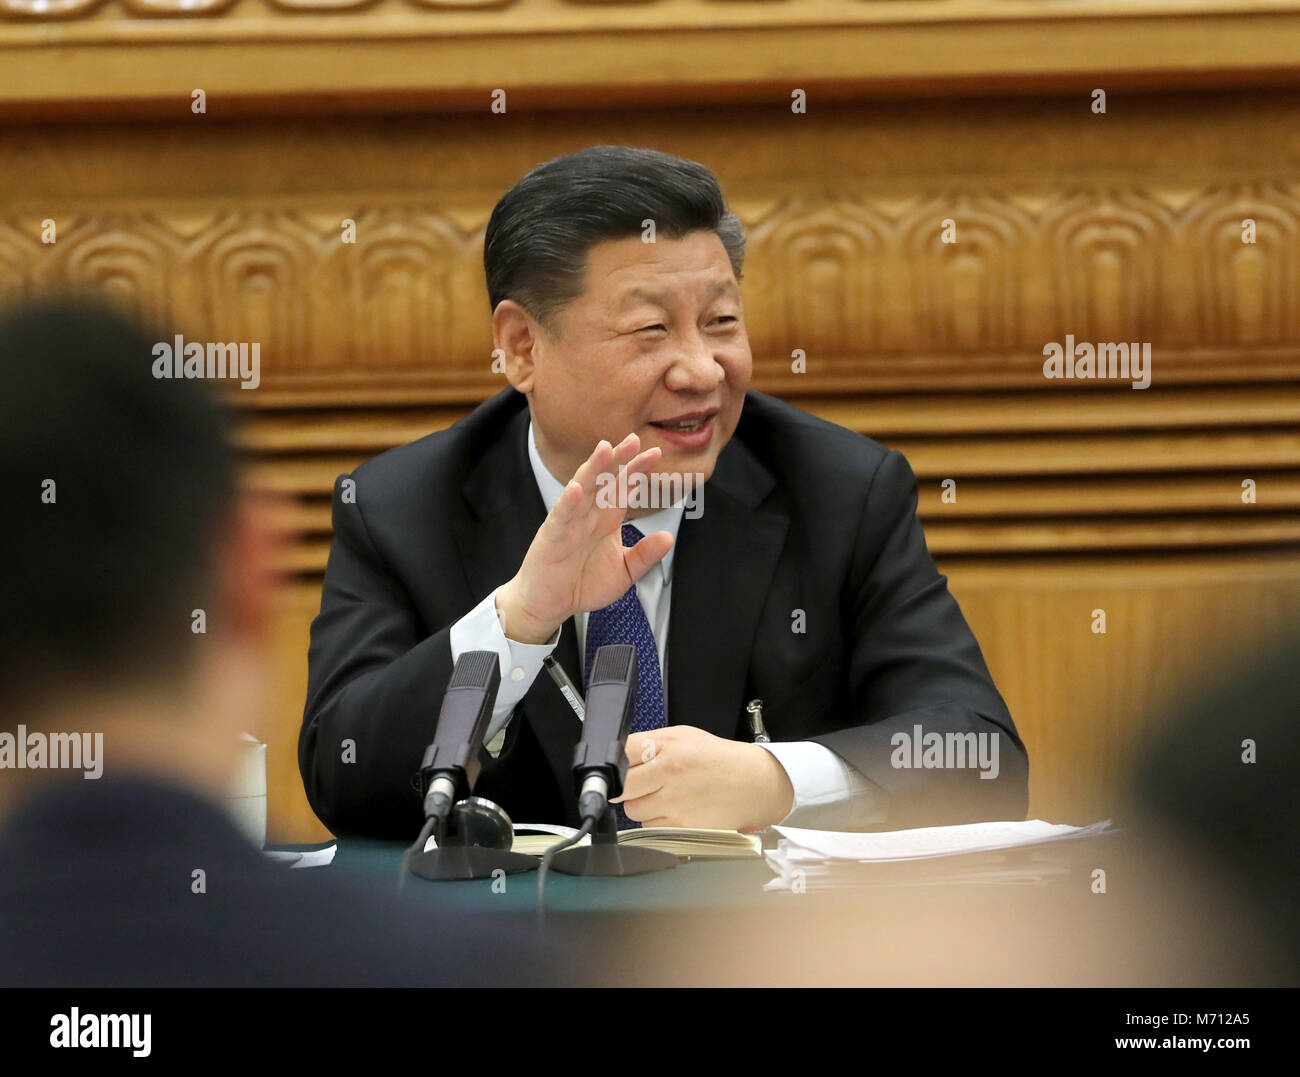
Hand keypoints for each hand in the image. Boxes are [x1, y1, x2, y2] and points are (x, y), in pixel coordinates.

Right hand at [495, 434, 673, 643]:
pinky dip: (568, 503)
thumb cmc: (581, 585)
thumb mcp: (624, 573)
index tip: (655, 454)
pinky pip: (560, 518)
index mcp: (606, 520)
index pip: (623, 489)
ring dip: (593, 470)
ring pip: (582, 491)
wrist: (549, 606)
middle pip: (604, 482)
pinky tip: (577, 489)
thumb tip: (668, 538)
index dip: (637, 471)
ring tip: (605, 450)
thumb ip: (644, 555)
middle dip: (619, 460)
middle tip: (634, 440)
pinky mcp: (551, 539)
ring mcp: (569, 524)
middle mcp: (588, 516)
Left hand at [612, 726, 794, 828]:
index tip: (616, 766)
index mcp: (667, 747)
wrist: (752, 783)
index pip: (621, 753)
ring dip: (641, 804)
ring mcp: (673, 803)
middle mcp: (668, 774)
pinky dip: (656, 820)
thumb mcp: (683, 735)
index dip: (615, 761)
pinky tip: (673, 809)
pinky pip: (649, 826)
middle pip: (621, 786)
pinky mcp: (680, 826)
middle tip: (637, 783)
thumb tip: (617, 756)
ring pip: (632, 810)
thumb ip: (648, 743)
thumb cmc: (717, 759)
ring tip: (663, 794)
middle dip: (625, 786)